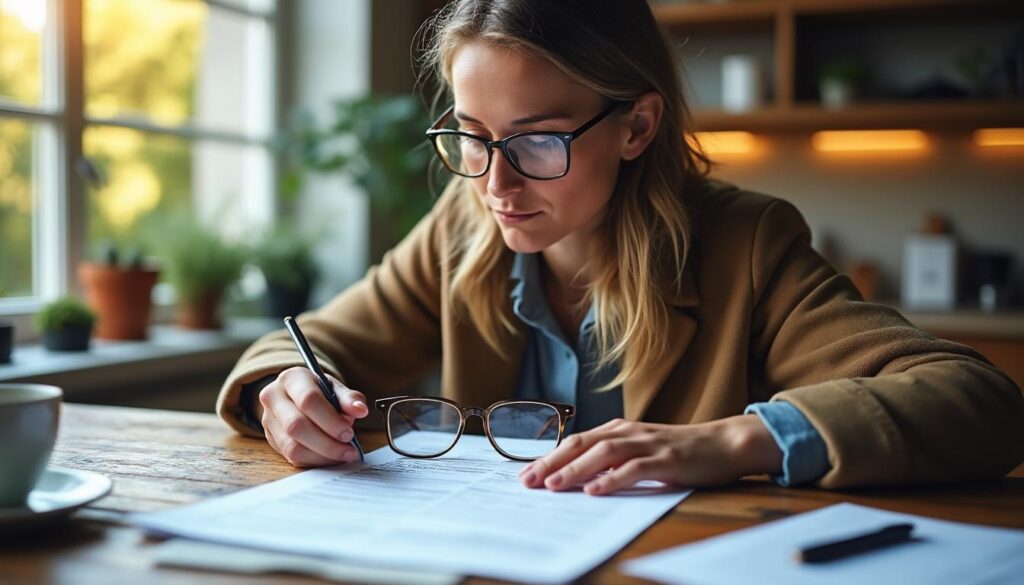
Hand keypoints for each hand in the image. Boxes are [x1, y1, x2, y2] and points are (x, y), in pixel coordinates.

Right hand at [258, 366, 368, 467]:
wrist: (295, 396)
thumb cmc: (317, 390)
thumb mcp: (334, 387)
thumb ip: (349, 398)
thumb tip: (360, 410)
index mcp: (291, 379)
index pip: (308, 400)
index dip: (330, 420)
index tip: (349, 433)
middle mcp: (273, 398)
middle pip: (296, 426)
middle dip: (327, 442)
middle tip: (349, 448)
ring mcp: (268, 420)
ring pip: (292, 446)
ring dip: (322, 455)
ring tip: (343, 454)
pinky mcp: (271, 439)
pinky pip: (292, 457)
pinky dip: (315, 460)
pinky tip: (331, 457)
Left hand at [519, 415, 782, 494]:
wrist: (723, 443)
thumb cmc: (679, 451)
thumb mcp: (640, 449)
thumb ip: (612, 458)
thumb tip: (577, 477)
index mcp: (618, 429)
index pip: (575, 441)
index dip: (549, 457)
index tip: (525, 475)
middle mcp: (628, 432)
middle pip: (582, 444)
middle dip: (552, 463)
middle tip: (528, 482)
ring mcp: (648, 443)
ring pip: (604, 453)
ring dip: (576, 470)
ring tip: (555, 486)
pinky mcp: (667, 458)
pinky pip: (635, 468)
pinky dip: (613, 478)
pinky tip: (596, 490)